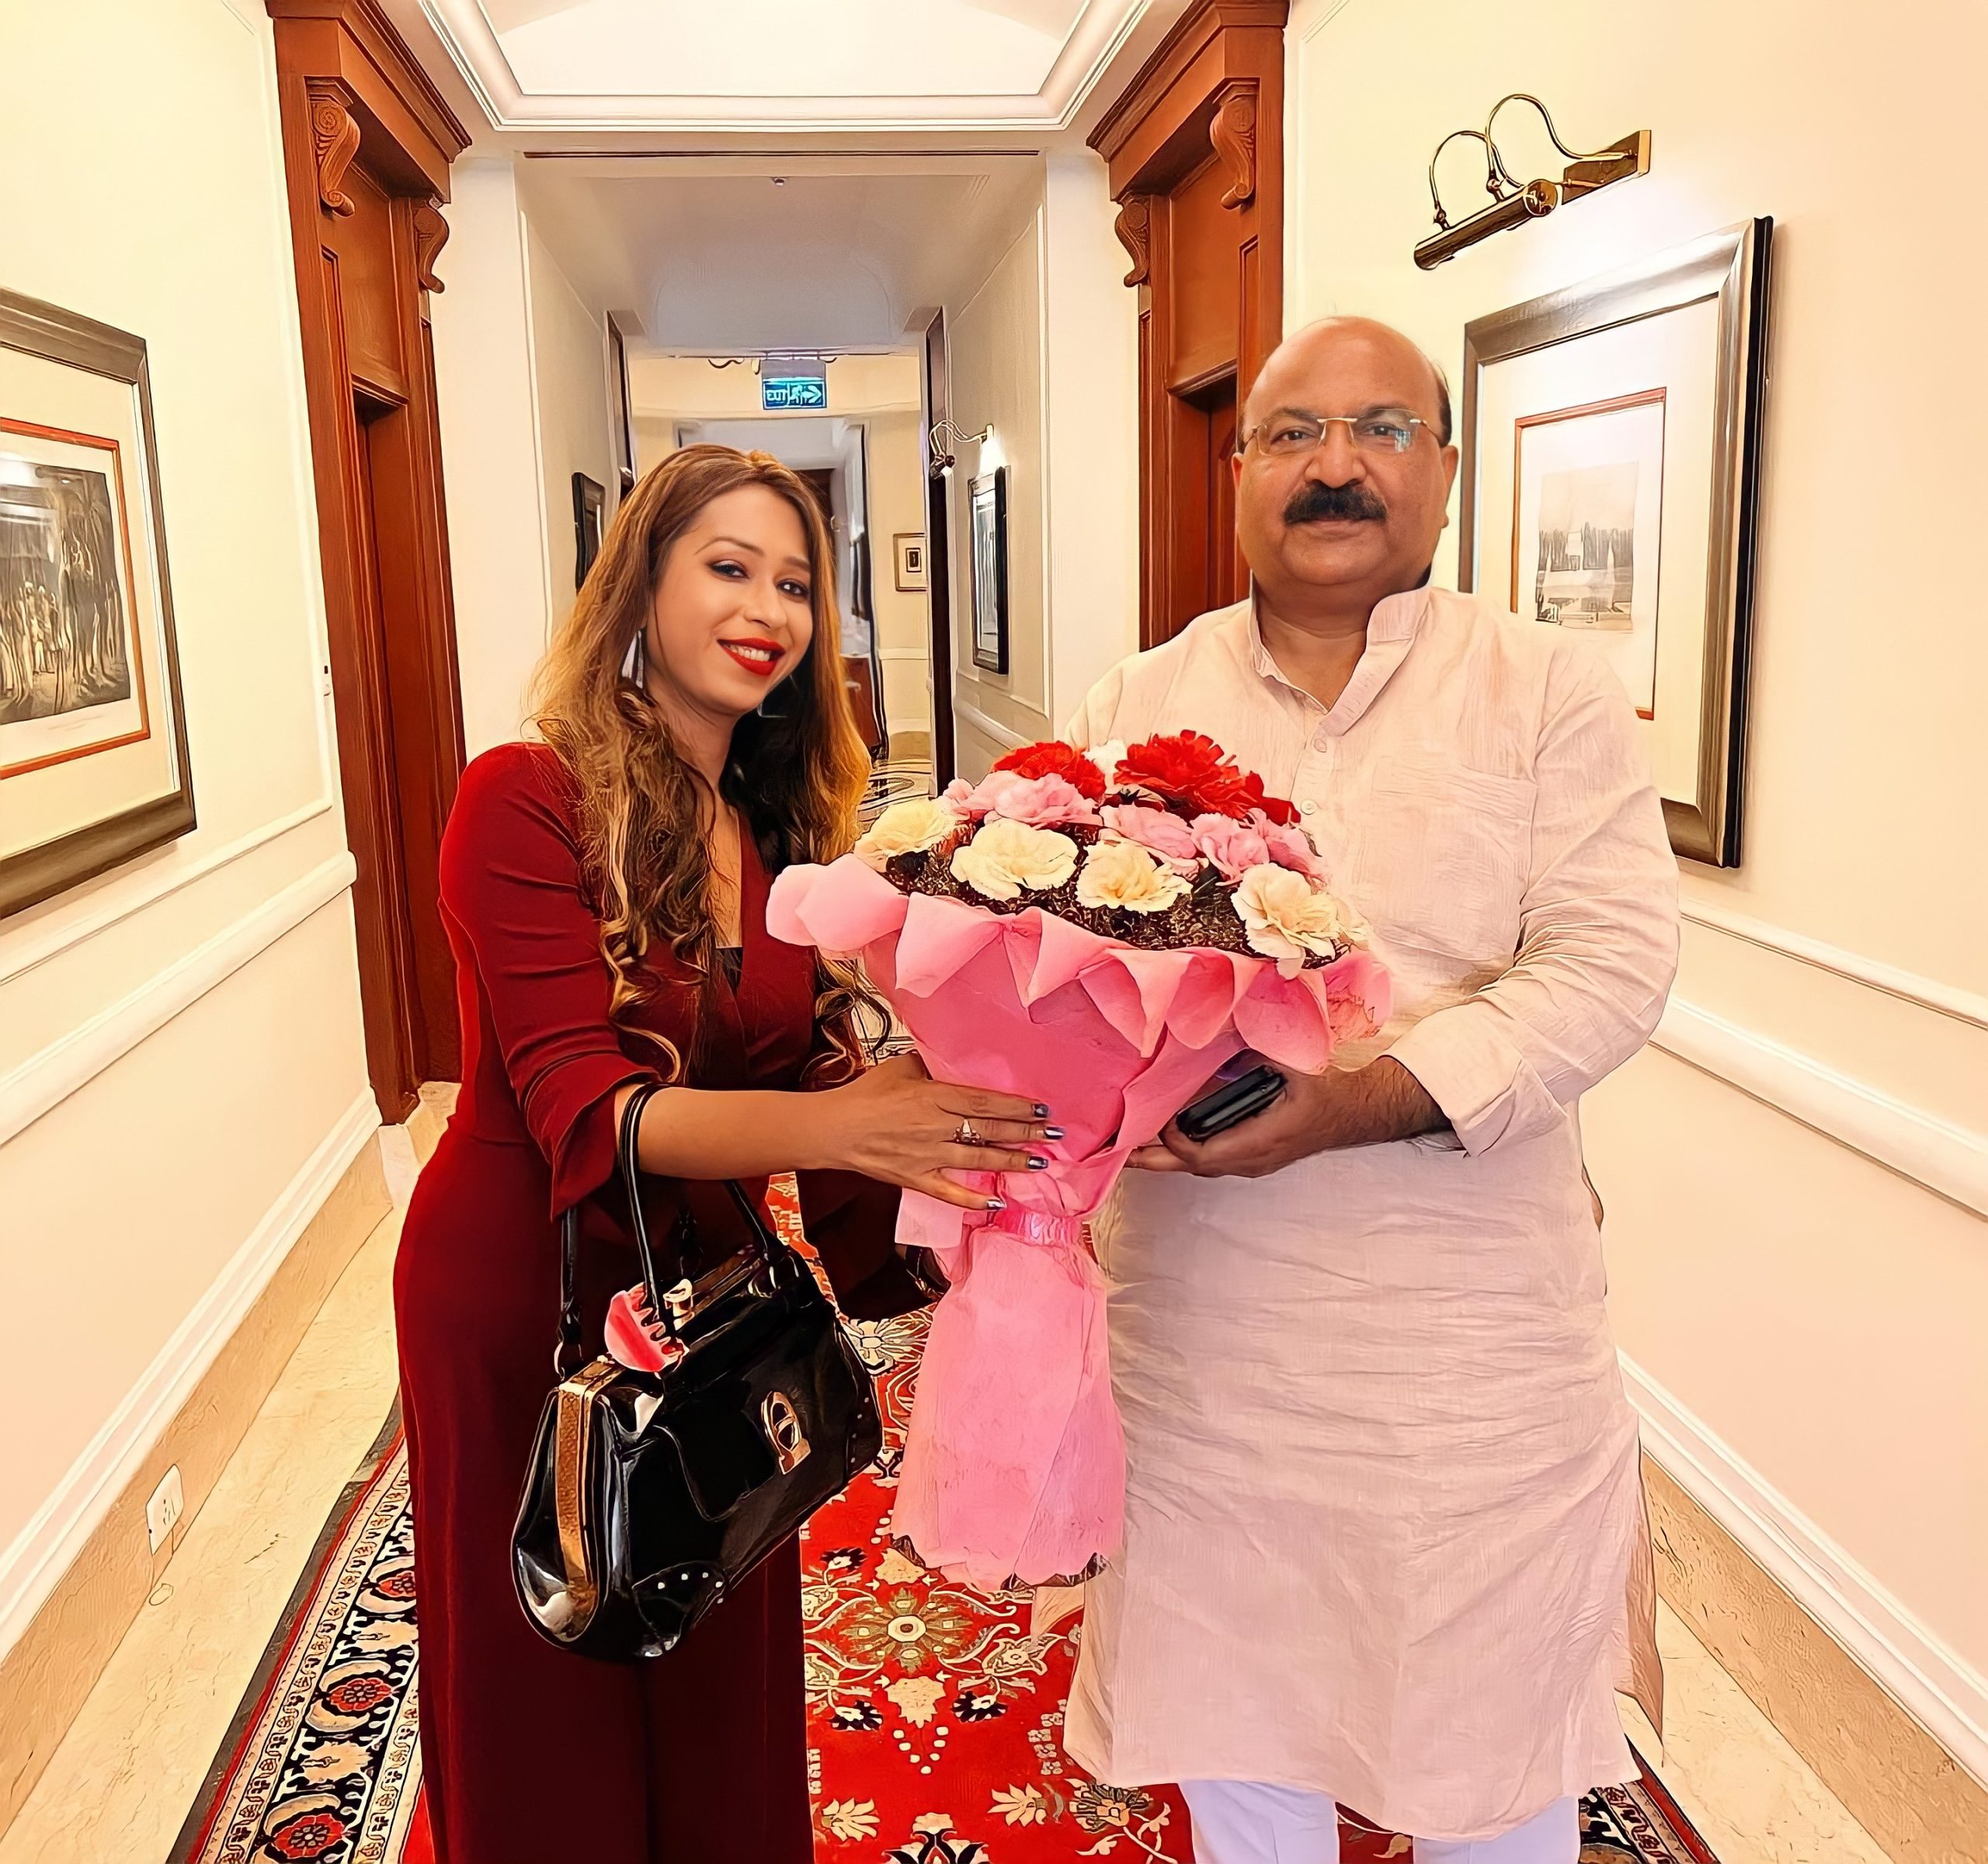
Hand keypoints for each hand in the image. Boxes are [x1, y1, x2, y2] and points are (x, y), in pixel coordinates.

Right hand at [806, 1052, 1057, 1211]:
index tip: (1042, 1109)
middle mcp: (935, 1127)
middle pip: (989, 1129)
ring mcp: (927, 1156)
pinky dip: (974, 1200)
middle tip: (1054, 1135)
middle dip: (1025, 1132)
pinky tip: (997, 1202)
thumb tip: (951, 1058)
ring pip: (978, 1160)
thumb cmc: (865, 1094)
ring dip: (1010, 1162)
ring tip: (1038, 1162)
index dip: (1016, 1107)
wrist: (833, 1128)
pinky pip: (950, 1193)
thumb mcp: (901, 1067)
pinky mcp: (915, 1178)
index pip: (985, 1102)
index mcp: (933, 1096)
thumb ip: (931, 1065)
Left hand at [1128, 1057, 1444, 1178]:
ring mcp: (1253, 1162)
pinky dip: (1184, 1151)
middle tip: (1117, 1153)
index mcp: (1261, 1139)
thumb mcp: (1294, 1063)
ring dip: (1167, 1157)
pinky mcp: (1252, 1157)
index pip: (1203, 1154)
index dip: (1175, 1140)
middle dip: (1154, 1161)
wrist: (1353, 1112)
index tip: (1160, 1117)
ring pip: (1201, 1166)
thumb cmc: (1325, 1088)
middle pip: (1193, 1168)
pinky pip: (1211, 1160)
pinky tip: (1167, 1136)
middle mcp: (1253, 1159)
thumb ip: (1259, 1047)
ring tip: (1132, 1147)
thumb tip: (1223, 1025)